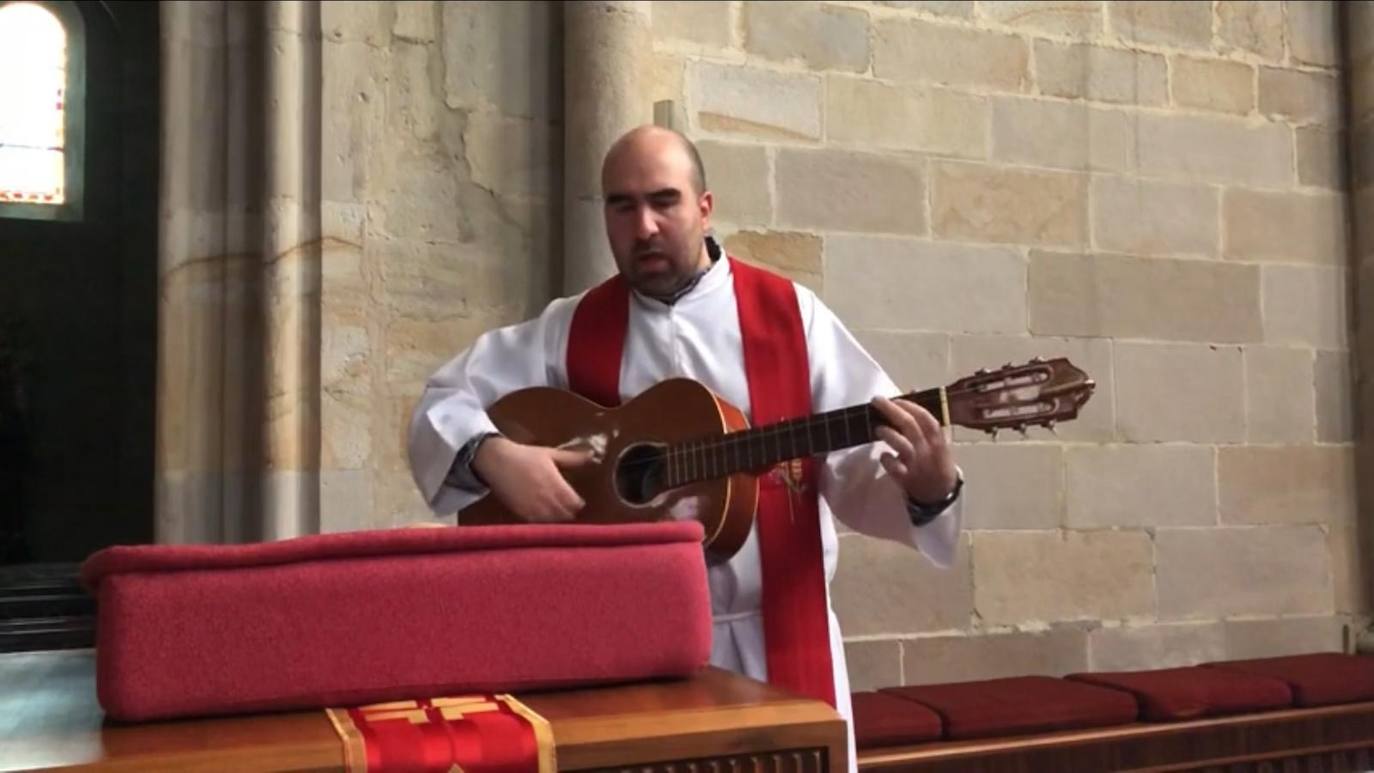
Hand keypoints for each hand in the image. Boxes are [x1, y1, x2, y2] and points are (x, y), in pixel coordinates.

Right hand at [471, 436, 593, 521]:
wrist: (497, 462)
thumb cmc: (525, 456)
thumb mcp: (550, 454)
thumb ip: (572, 458)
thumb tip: (591, 455)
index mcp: (555, 483)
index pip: (574, 503)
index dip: (578, 503)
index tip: (578, 501)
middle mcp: (545, 498)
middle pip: (565, 515)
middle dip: (569, 512)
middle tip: (569, 508)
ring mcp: (533, 507)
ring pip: (552, 522)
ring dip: (557, 519)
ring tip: (557, 512)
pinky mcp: (521, 513)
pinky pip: (537, 524)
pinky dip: (543, 522)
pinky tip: (544, 516)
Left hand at [871, 396, 958, 504]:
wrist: (939, 495)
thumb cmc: (936, 460)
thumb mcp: (937, 439)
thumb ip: (924, 417)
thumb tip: (912, 390)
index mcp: (938, 440)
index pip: (926, 419)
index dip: (911, 406)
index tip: (897, 398)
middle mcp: (928, 451)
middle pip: (911, 427)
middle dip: (892, 411)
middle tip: (876, 401)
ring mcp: (917, 465)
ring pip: (904, 446)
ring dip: (889, 434)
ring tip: (877, 428)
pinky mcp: (906, 480)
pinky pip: (894, 468)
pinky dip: (887, 460)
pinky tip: (883, 455)